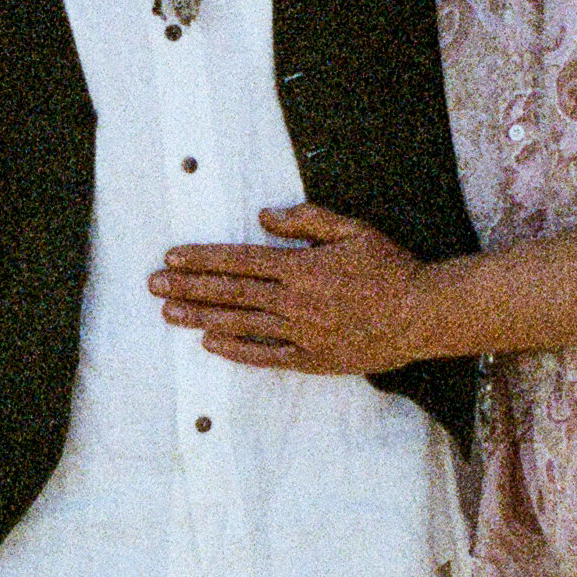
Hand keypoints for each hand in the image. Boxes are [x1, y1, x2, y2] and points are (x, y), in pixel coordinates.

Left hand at [151, 201, 440, 376]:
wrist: (423, 314)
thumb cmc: (391, 268)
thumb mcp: (354, 230)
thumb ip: (308, 220)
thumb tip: (264, 217)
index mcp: (302, 266)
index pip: (240, 261)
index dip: (202, 259)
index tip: (172, 257)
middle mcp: (296, 300)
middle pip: (231, 292)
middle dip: (188, 287)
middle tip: (153, 286)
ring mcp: (302, 332)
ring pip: (241, 323)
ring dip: (201, 317)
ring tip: (168, 314)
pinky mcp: (313, 359)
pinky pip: (266, 356)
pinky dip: (237, 350)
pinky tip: (209, 344)